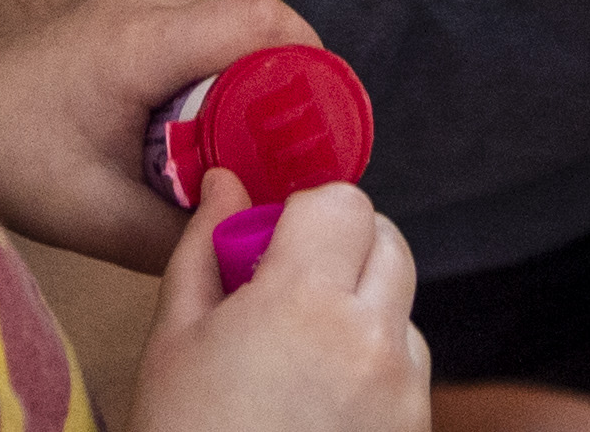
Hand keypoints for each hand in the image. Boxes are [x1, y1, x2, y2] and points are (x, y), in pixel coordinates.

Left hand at [0, 0, 318, 268]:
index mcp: (142, 41)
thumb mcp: (102, 217)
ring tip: (232, 152)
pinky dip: (213, 77)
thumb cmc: (15, 161)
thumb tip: (253, 240)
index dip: (310, 65)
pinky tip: (196, 130)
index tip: (325, 127)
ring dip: (242, 86)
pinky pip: (202, 33)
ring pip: (229, 32)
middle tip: (285, 159)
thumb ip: (181, 233)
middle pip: (253, 31)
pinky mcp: (133, 6)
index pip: (260, 21)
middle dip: (279, 93)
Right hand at [137, 170, 426, 431]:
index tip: (270, 247)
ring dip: (363, 311)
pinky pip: (408, 370)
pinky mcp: (416, 430)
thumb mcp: (173, 342)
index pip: (343, 201)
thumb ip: (204, 248)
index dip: (305, 215)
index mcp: (304, 302)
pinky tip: (320, 405)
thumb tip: (224, 183)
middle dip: (342, 250)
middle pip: (387, 242)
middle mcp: (370, 339)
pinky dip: (375, 368)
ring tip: (297, 363)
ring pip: (401, 307)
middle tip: (284, 294)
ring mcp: (403, 392)